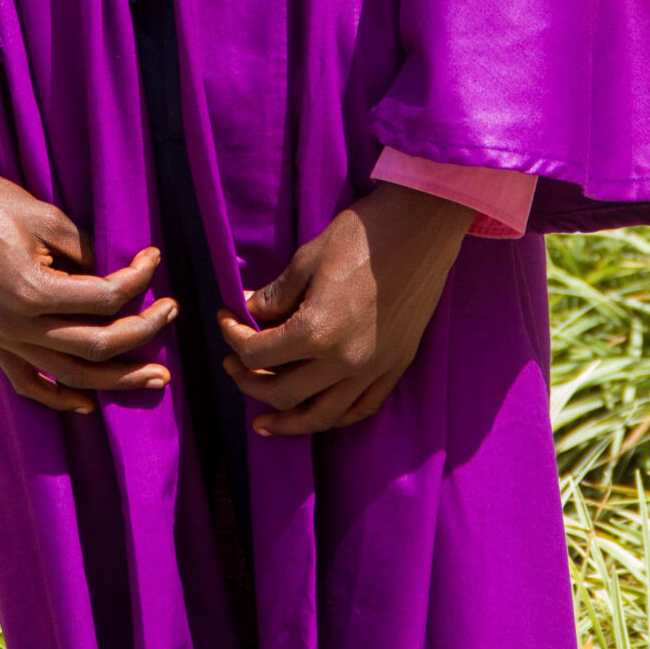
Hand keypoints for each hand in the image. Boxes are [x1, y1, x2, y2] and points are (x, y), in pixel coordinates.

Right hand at [0, 136, 175, 415]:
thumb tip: (120, 279)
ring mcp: (2, 339)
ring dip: (118, 380)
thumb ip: (86, 252)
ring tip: (155, 378)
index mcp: (32, 291)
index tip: (155, 258)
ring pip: (71, 376)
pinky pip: (28, 383)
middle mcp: (16, 326)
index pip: (105, 297)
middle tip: (172, 313)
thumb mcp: (46, 217)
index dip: (139, 279)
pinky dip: (60, 398)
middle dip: (143, 332)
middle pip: (97, 346)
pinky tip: (88, 403)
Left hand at [219, 183, 470, 435]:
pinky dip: (334, 417)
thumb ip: (276, 294)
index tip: (226, 319)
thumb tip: (249, 311)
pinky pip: (360, 409)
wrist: (422, 228)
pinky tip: (316, 413)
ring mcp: (374, 369)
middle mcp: (345, 361)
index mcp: (318, 331)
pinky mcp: (395, 367)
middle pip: (282, 394)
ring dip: (286, 420)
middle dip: (249, 381)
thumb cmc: (363, 234)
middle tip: (233, 364)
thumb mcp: (308, 257)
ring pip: (322, 417)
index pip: (259, 353)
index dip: (233, 337)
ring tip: (262, 419)